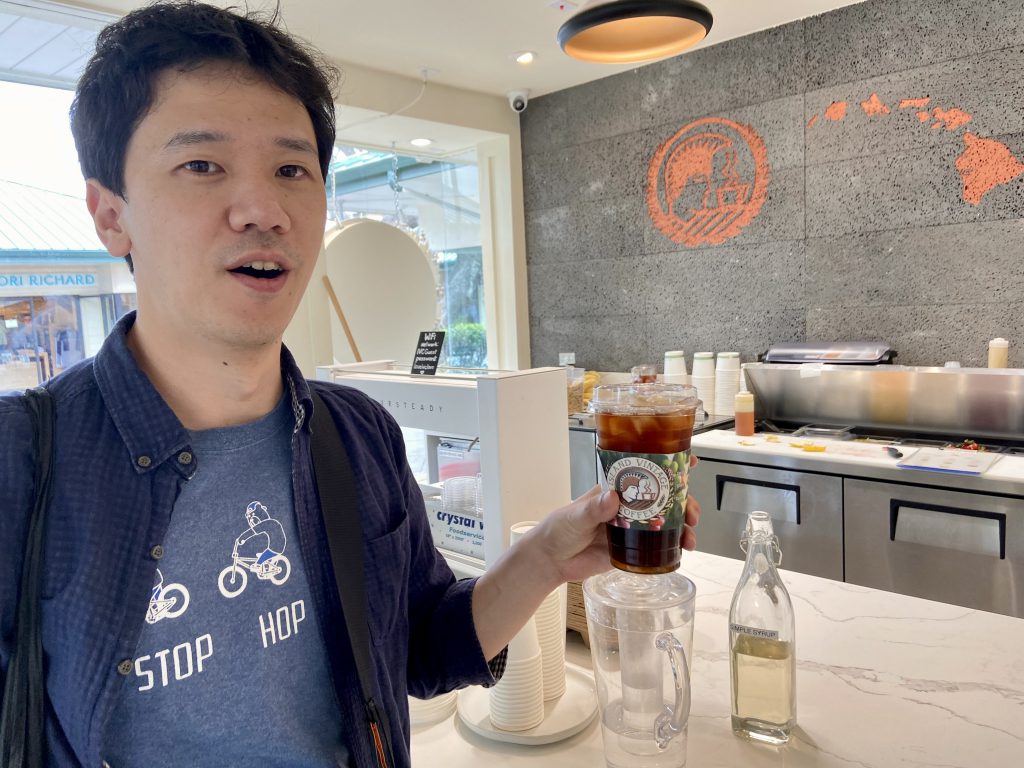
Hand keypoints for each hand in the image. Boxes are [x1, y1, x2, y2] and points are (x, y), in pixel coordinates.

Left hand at [522, 456, 701, 585]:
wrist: (551, 561)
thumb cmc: (559, 529)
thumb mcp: (575, 515)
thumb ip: (594, 508)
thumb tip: (613, 496)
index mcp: (615, 491)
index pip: (644, 473)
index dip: (667, 466)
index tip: (688, 462)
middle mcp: (627, 507)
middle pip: (663, 500)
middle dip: (683, 503)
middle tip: (692, 513)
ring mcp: (631, 529)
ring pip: (664, 523)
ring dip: (682, 528)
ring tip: (690, 538)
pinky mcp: (630, 550)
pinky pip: (656, 548)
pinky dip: (672, 548)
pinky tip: (681, 551)